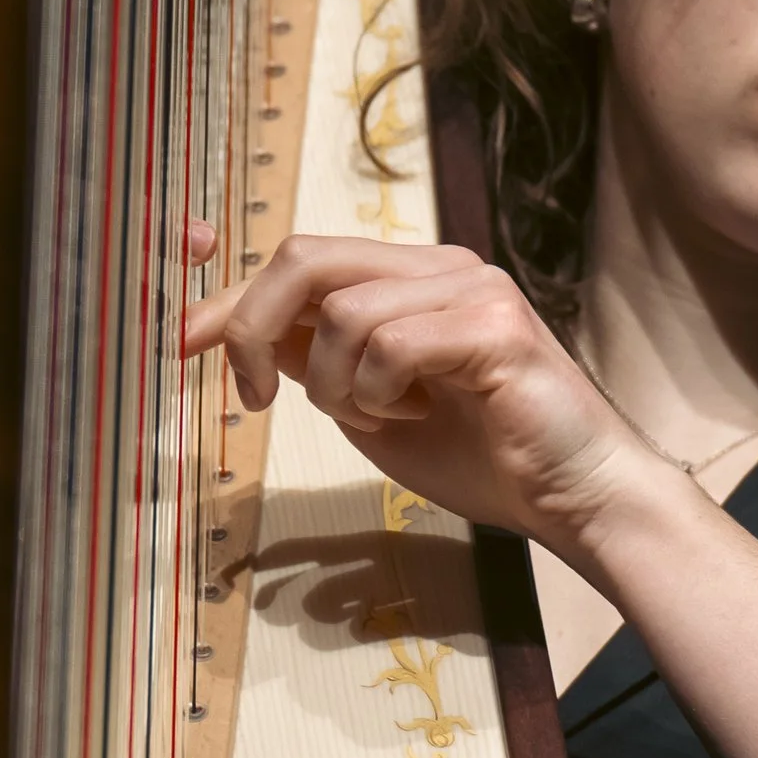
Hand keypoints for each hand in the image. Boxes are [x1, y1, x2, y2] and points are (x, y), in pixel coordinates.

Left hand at [182, 233, 653, 557]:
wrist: (575, 498)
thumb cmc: (484, 459)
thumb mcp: (374, 410)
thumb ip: (322, 367)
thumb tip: (253, 341)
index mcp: (411, 280)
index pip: (302, 260)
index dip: (232, 298)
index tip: (182, 340)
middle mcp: (441, 266)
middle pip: (306, 258)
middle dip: (255, 328)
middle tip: (250, 397)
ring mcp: (472, 289)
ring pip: (345, 313)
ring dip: (337, 386)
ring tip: (380, 420)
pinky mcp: (496, 326)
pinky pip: (393, 344)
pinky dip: (380, 394)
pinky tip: (413, 418)